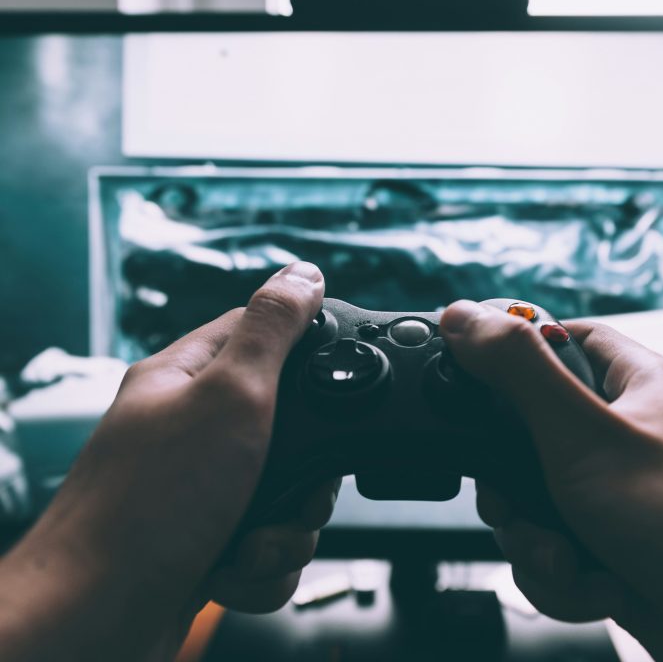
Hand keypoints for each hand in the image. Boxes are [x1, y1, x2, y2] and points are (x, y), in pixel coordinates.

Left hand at [0, 262, 333, 661]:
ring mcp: (200, 487)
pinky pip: (267, 541)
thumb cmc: (148, 507)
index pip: (259, 331)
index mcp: (188, 377)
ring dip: (286, 528)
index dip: (305, 348)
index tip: (334, 373)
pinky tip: (234, 569)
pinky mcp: (208, 537)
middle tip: (290, 487)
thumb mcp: (230, 396)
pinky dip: (263, 563)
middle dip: (305, 472)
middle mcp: (193, 428)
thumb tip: (303, 272)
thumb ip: (273, 331)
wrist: (94, 625)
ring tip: (253, 541)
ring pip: (286, 491)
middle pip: (290, 424)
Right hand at [439, 302, 662, 660]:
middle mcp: (626, 436)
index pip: (560, 339)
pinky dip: (564, 576)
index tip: (473, 377)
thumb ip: (518, 371)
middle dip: (511, 482)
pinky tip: (597, 586)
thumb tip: (461, 315)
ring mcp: (621, 495)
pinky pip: (556, 549)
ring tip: (568, 559)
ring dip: (535, 540)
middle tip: (518, 501)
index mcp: (633, 385)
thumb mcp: (587, 434)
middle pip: (528, 434)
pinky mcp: (615, 548)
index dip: (512, 352)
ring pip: (534, 501)